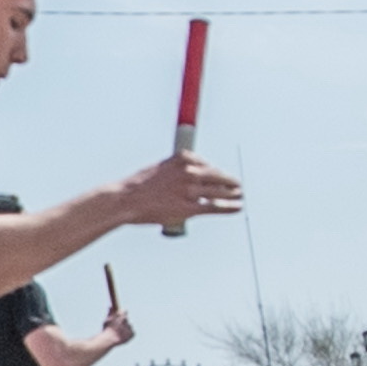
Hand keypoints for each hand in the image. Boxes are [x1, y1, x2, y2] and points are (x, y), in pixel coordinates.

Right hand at [96, 300, 134, 347]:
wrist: (109, 340)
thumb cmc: (107, 330)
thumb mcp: (107, 320)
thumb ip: (110, 313)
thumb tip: (110, 306)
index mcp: (121, 316)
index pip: (124, 311)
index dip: (122, 313)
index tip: (120, 316)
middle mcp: (126, 321)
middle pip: (126, 319)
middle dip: (123, 322)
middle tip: (118, 327)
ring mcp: (130, 328)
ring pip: (129, 326)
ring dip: (125, 328)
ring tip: (119, 333)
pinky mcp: (132, 334)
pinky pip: (132, 333)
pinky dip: (128, 334)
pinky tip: (122, 336)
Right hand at [124, 153, 244, 228]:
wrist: (126, 199)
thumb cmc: (138, 185)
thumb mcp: (160, 167)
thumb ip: (177, 169)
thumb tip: (189, 174)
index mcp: (183, 158)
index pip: (207, 164)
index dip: (215, 173)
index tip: (221, 178)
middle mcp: (190, 172)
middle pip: (218, 176)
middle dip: (229, 182)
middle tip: (238, 185)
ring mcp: (191, 190)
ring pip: (220, 192)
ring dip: (233, 194)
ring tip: (240, 196)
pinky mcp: (190, 208)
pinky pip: (215, 207)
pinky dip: (230, 207)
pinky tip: (238, 207)